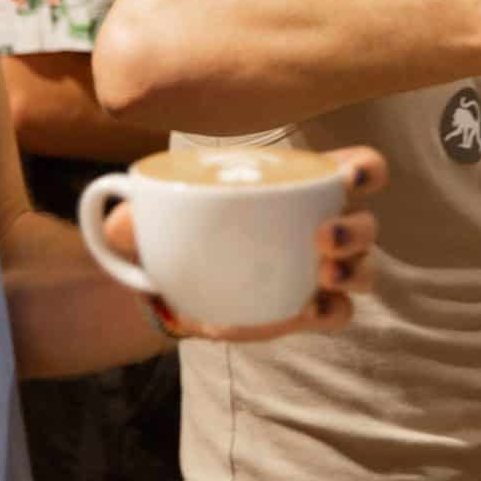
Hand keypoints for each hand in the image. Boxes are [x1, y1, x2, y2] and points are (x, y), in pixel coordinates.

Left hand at [102, 146, 382, 343]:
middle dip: (356, 228)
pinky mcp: (312, 309)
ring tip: (323, 272)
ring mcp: (323, 270)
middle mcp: (324, 224)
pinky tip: (310, 309)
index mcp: (301, 186)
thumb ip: (132, 213)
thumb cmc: (183, 228)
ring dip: (354, 269)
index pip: (355, 169)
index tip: (349, 176)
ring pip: (365, 268)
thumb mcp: (158, 216)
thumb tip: (113, 215)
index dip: (366, 169)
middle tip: (321, 236)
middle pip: (367, 222)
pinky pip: (341, 312)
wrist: (176, 284)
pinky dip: (333, 310)